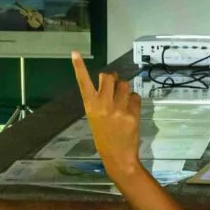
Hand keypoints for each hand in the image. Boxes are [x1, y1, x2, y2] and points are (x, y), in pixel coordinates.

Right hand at [71, 51, 142, 180]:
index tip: (74, 53)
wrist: (118, 157)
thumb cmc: (105, 137)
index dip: (79, 67)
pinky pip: (135, 97)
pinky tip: (131, 112)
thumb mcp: (95, 118)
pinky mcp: (132, 114)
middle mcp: (102, 105)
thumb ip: (100, 101)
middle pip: (109, 77)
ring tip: (123, 102)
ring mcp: (118, 109)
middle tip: (115, 86)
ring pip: (124, 84)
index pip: (83, 83)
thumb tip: (110, 83)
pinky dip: (134, 101)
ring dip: (125, 89)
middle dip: (113, 78)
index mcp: (90, 106)